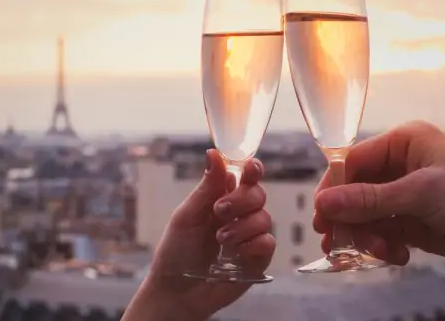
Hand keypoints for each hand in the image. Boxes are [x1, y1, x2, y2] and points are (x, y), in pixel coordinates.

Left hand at [124, 149, 274, 320]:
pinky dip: (252, 244)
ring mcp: (249, 237)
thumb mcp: (187, 216)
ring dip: (241, 227)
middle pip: (257, 194)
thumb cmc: (176, 252)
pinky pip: (268, 242)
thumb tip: (213, 153)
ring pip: (264, 218)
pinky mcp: (257, 260)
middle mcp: (239, 216)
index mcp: (221, 199)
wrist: (176, 291)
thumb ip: (206, 187)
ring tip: (220, 240)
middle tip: (219, 211)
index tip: (251, 168)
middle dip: (241, 200)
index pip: (244, 177)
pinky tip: (235, 253)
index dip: (252, 169)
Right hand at [313, 120, 444, 268]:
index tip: (321, 216)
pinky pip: (381, 233)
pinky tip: (398, 256)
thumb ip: (369, 200)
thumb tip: (322, 202)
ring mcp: (405, 195)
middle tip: (339, 243)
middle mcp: (400, 166)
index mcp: (402, 143)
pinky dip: (383, 247)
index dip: (333, 189)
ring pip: (365, 216)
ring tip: (381, 251)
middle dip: (349, 219)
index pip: (352, 162)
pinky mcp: (412, 221)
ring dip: (367, 236)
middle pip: (353, 192)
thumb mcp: (420, 194)